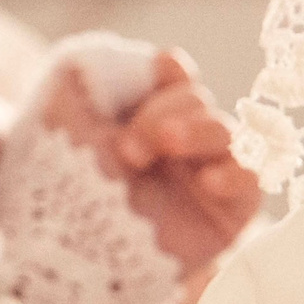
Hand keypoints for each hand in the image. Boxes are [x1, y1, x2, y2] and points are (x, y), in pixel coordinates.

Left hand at [45, 50, 262, 276]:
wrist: (51, 241)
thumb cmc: (51, 170)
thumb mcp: (65, 99)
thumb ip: (109, 63)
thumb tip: (165, 63)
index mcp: (138, 115)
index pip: (175, 76)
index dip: (164, 75)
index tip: (145, 84)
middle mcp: (172, 147)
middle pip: (199, 100)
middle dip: (165, 112)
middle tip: (128, 148)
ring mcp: (199, 179)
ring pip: (230, 132)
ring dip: (199, 131)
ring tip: (163, 147)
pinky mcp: (222, 217)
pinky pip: (253, 184)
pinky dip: (237, 173)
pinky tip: (207, 181)